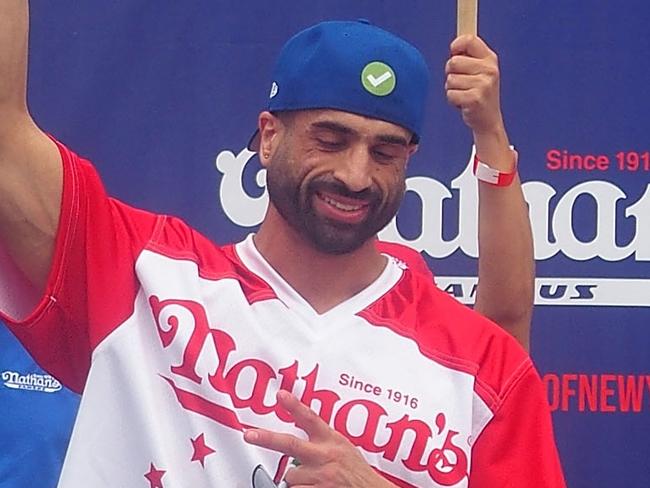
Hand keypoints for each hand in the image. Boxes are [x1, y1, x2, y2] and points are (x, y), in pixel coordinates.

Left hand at [243, 390, 393, 487]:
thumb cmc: (356, 471)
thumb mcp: (343, 447)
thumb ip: (322, 440)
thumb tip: (297, 440)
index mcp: (331, 440)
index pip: (311, 418)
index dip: (294, 406)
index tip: (280, 395)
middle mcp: (325, 456)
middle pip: (290, 444)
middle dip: (267, 438)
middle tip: (249, 434)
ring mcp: (321, 476)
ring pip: (291, 475)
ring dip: (298, 479)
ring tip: (315, 480)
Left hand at [445, 35, 504, 135]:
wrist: (488, 120)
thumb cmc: (480, 93)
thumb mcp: (481, 71)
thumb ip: (469, 57)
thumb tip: (454, 46)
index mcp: (490, 59)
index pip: (470, 40)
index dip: (456, 45)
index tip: (453, 51)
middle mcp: (489, 70)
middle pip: (454, 61)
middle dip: (450, 72)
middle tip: (461, 81)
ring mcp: (483, 85)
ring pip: (450, 79)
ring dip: (452, 88)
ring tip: (464, 93)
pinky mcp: (475, 99)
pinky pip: (450, 94)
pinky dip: (452, 100)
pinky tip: (463, 103)